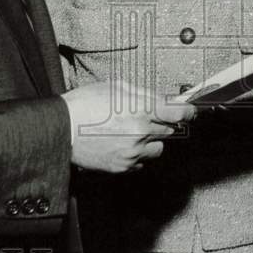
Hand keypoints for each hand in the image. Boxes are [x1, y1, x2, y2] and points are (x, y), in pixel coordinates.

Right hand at [62, 81, 195, 172]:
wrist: (61, 127)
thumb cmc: (85, 103)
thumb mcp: (118, 86)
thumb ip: (145, 94)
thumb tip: (164, 99)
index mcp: (142, 109)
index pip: (179, 113)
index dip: (189, 111)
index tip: (191, 112)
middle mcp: (141, 132)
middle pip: (170, 130)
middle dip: (163, 123)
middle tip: (147, 116)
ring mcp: (132, 152)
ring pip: (158, 148)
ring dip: (152, 140)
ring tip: (133, 131)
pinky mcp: (123, 166)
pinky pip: (141, 162)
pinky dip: (137, 154)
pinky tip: (123, 143)